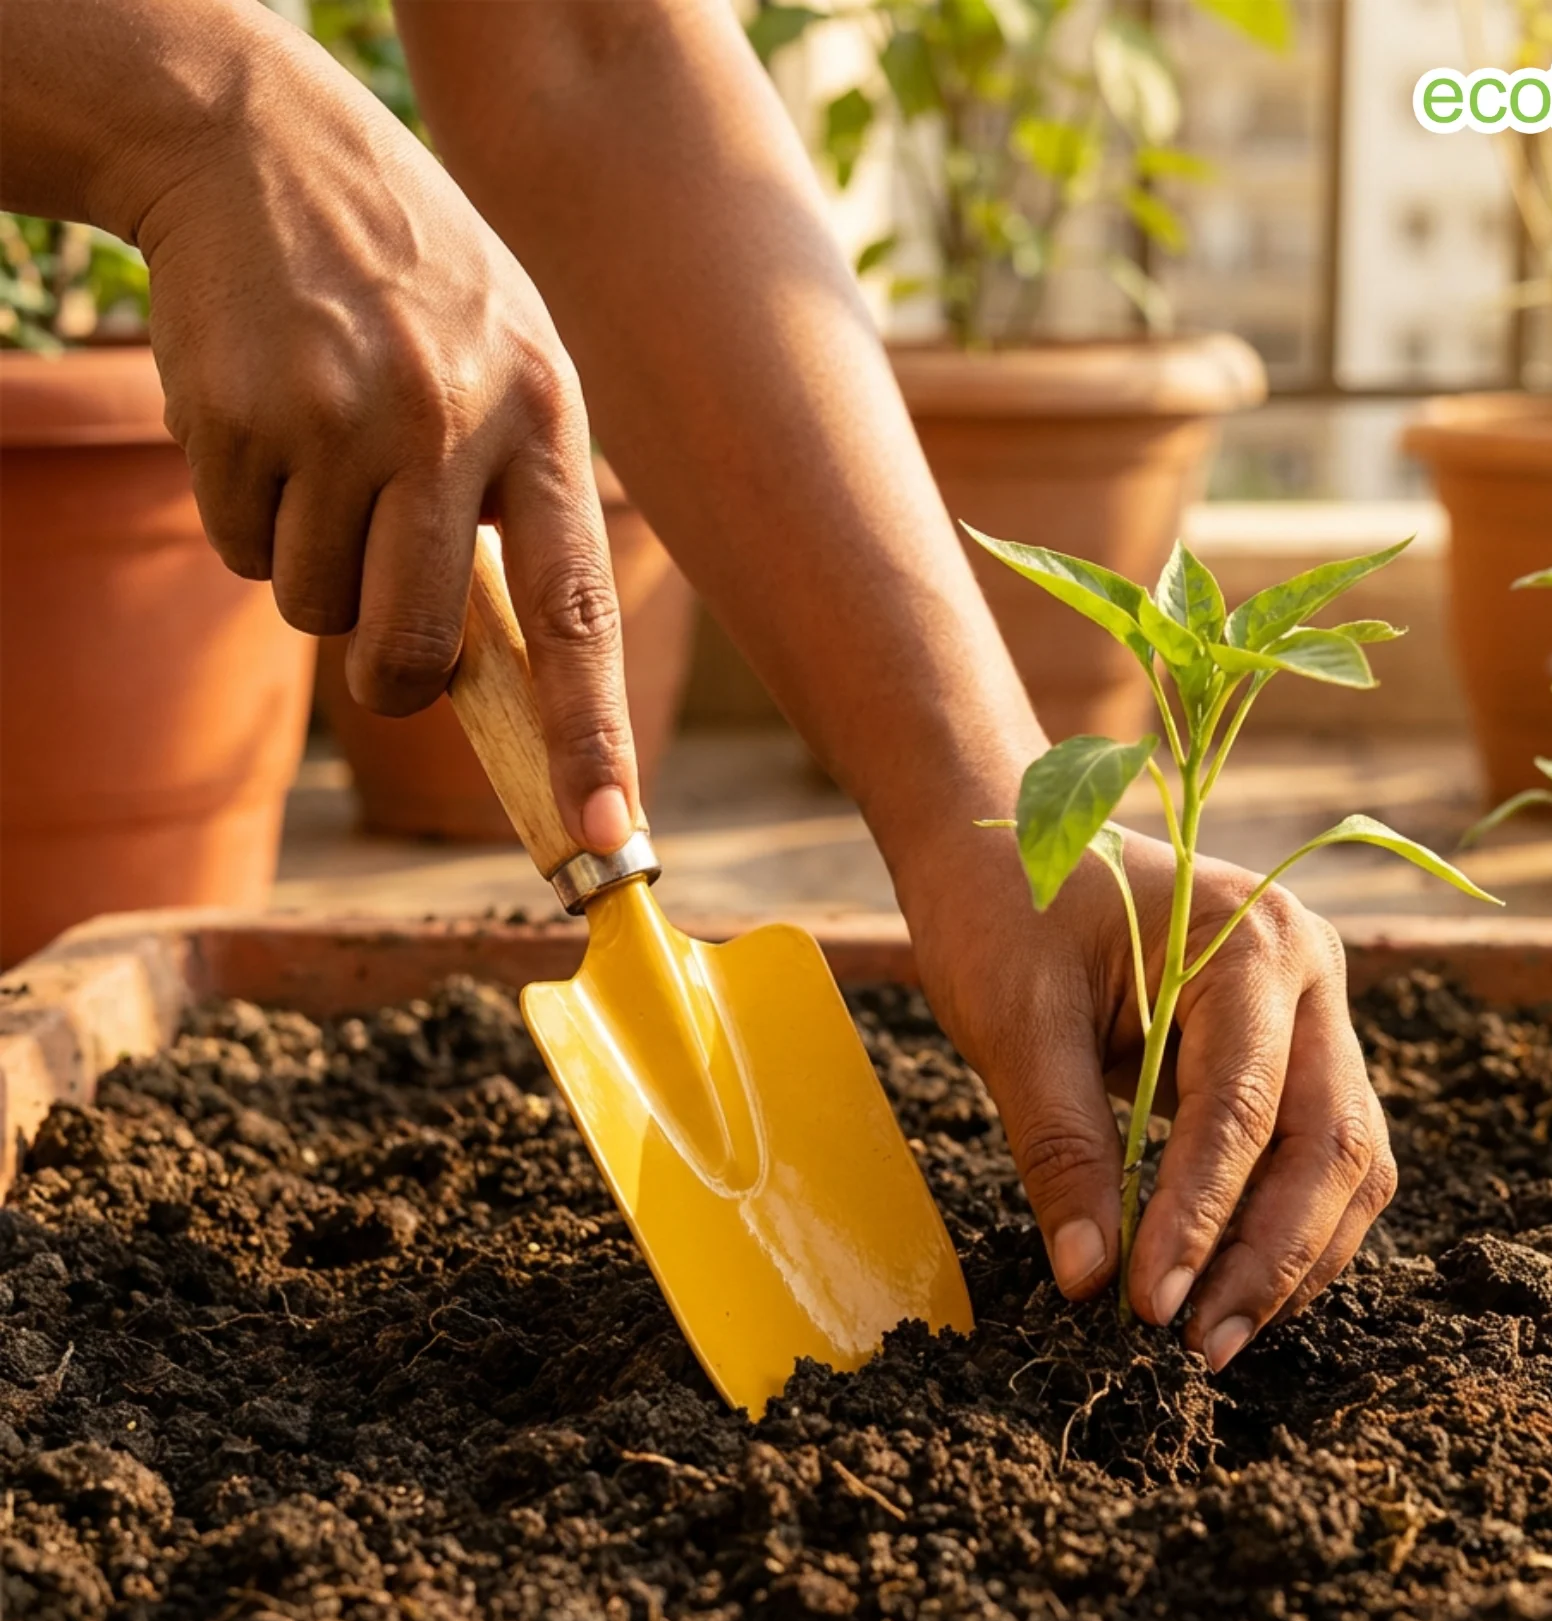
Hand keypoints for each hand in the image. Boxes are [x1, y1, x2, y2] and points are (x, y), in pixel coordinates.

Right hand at [137, 16, 636, 851]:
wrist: (265, 143)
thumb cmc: (417, 290)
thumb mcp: (514, 368)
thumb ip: (523, 513)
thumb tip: (504, 680)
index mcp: (543, 420)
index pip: (578, 611)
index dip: (593, 735)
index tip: (605, 833)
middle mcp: (446, 424)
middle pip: (408, 655)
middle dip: (390, 677)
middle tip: (383, 627)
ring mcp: (335, 418)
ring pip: (312, 612)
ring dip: (313, 567)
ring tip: (330, 452)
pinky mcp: (234, 416)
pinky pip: (238, 550)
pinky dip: (249, 513)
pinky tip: (272, 419)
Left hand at [897, 824, 1396, 1370]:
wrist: (1007, 835)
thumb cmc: (1004, 906)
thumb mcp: (1016, 1021)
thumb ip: (1060, 1146)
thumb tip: (1090, 1280)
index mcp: (1252, 941)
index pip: (1243, 1106)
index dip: (1201, 1216)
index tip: (1149, 1304)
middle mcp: (1309, 971)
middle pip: (1329, 1140)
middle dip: (1270, 1256)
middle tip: (1199, 1346)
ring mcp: (1310, 1007)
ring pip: (1344, 1156)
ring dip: (1292, 1255)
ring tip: (1215, 1336)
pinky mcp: (1288, 1046)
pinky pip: (1314, 1147)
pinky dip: (1284, 1222)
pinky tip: (1230, 1281)